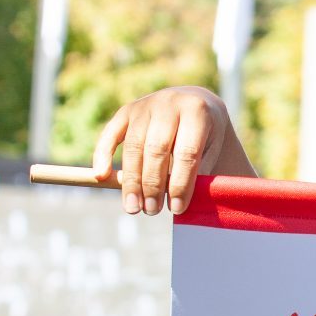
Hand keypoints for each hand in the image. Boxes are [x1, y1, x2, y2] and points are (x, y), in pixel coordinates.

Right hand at [92, 86, 255, 217]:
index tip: (176, 209)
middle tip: (152, 212)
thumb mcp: (214, 151)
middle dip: (153, 184)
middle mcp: (169, 104)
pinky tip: (102, 177)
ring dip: (132, 180)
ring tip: (134, 208)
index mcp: (197, 111)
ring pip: (134, 146)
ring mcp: (145, 105)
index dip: (180, 184)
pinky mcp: (127, 110)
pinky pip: (110, 134)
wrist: (197, 103)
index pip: (186, 153)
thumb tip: (178, 204)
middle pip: (156, 149)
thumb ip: (201, 173)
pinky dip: (103, 155)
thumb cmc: (208, 137)